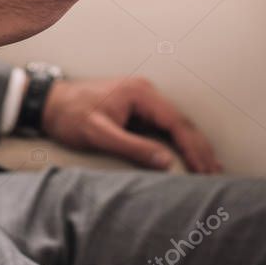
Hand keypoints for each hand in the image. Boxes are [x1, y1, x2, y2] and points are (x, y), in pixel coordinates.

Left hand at [42, 76, 221, 172]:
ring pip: (176, 123)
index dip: (192, 147)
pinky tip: (188, 155)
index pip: (176, 122)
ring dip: (193, 145)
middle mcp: (146, 92)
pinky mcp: (137, 107)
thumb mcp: (99, 134)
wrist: (50, 102)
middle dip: (200, 147)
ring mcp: (143, 98)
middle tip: (215, 173)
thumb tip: (166, 162)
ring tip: (211, 167)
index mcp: (140, 94)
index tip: (204, 169)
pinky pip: (164, 125)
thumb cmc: (70, 116)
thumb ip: (133, 147)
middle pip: (181, 121)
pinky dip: (179, 141)